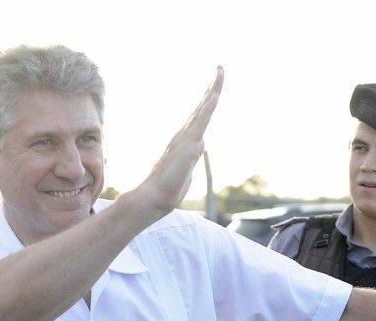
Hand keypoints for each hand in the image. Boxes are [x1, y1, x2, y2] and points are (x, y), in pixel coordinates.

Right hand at [121, 66, 223, 216]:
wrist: (154, 198)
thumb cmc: (168, 190)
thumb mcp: (187, 170)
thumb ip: (194, 155)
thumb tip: (201, 144)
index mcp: (186, 140)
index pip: (201, 115)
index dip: (209, 99)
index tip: (215, 84)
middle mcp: (185, 134)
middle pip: (203, 107)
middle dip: (213, 87)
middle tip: (220, 68)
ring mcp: (186, 138)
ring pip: (203, 110)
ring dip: (213, 90)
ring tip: (220, 72)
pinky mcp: (188, 145)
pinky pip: (200, 123)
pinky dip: (208, 108)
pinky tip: (215, 96)